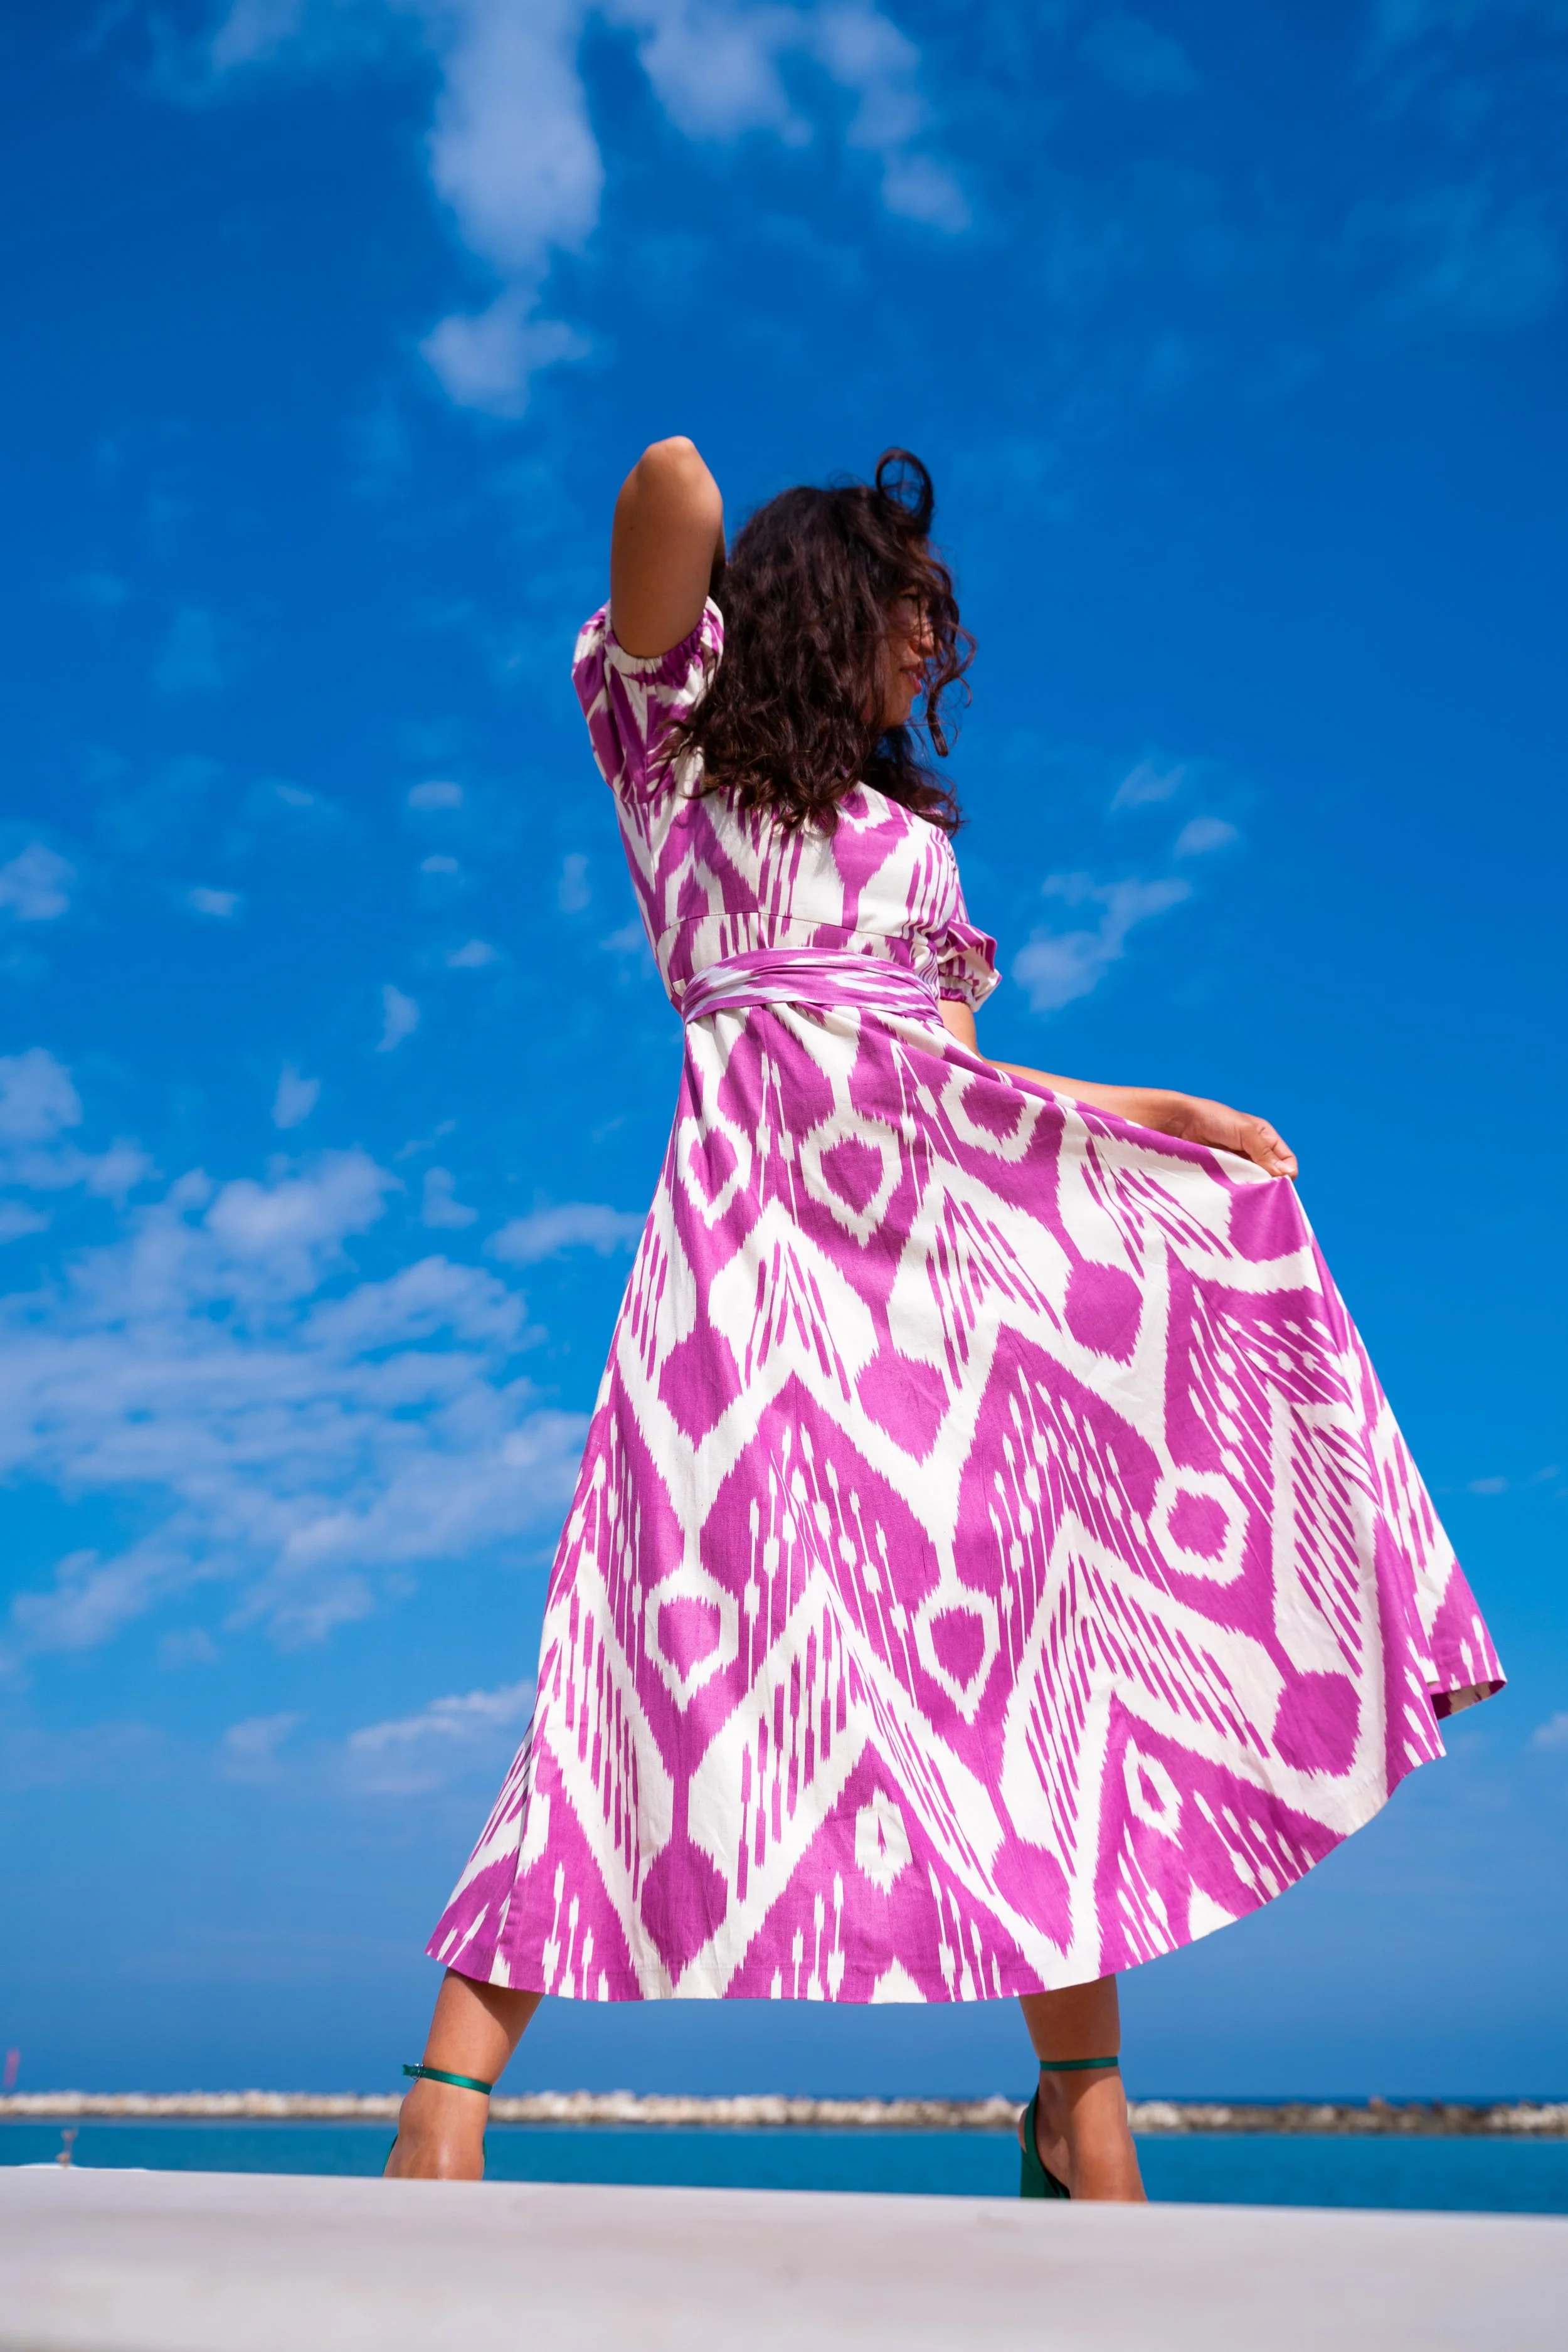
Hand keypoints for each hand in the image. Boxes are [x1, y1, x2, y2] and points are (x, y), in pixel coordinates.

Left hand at [1130, 1089, 1297, 1179]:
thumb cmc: (1212, 1118)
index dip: (1286, 1173)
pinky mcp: (1221, 1175)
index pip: (1286, 1161)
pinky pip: (1235, 1188)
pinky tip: (1233, 1196)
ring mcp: (1236, 1165)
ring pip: (1253, 1185)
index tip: (1279, 1184)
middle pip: (1271, 1176)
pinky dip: (1237, 1193)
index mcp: (1264, 1138)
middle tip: (1261, 1193)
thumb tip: (1285, 1175)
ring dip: (1252, 1191)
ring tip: (1244, 1195)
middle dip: (1270, 1185)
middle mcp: (1253, 1153)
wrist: (1178, 1122)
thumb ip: (1264, 1152)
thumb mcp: (1245, 1131)